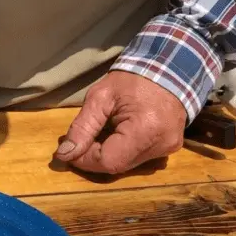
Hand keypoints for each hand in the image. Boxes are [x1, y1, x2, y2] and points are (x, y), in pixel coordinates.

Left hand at [54, 70, 187, 173]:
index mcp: (146, 130)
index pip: (108, 161)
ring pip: (126, 165)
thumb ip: (82, 127)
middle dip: (93, 157)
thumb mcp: (99, 98)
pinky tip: (117, 135)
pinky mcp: (170, 149)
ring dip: (107, 154)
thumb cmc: (132, 80)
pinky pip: (138, 159)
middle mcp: (162, 145)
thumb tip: (64, 155)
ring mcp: (169, 149)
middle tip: (82, 139)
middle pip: (117, 166)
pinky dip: (121, 151)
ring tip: (102, 132)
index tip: (69, 150)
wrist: (168, 70)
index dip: (84, 160)